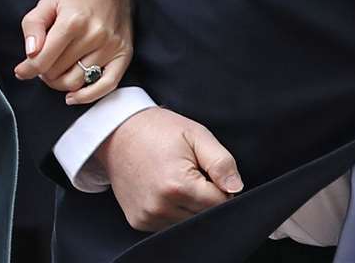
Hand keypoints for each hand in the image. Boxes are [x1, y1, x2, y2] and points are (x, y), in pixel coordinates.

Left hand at [15, 0, 132, 103]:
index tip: (21, 71)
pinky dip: (87, 96)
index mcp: (72, 21)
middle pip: (58, 73)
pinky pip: (106, 85)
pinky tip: (72, 96)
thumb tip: (31, 54)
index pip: (43, 60)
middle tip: (44, 63)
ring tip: (57, 71)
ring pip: (76, 82)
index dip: (27, 69)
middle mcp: (94, 35)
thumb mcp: (47, 3)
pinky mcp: (123, 54)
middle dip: (44, 72)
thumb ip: (32, 26)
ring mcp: (110, 46)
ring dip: (60, 82)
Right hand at [95, 107, 242, 230]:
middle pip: (204, 216)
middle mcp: (160, 206)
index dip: (221, 187)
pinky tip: (165, 189)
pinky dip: (173, 210)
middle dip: (205, 197)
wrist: (118, 133)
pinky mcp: (139, 221)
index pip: (219, 203)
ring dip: (190, 206)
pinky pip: (169, 224)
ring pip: (188, 223)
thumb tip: (236, 188)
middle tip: (192, 172)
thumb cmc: (158, 130)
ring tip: (176, 179)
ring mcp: (148, 217)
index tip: (209, 171)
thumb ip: (221, 162)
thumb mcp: (196, 135)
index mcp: (177, 185)